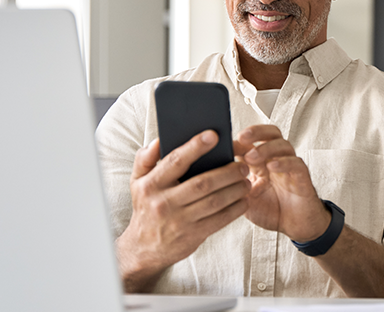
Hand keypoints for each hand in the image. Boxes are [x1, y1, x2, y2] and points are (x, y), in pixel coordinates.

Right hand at [116, 131, 249, 291]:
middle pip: (203, 183)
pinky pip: (219, 220)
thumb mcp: (137, 181)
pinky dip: (235, 209)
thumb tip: (159, 140)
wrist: (143, 248)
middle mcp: (164, 202)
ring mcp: (179, 221)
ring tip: (246, 181)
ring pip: (215, 201)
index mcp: (152, 185)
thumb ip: (146, 158)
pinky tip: (243, 200)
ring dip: (235, 190)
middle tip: (242, 165)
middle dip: (227, 172)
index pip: (176, 161)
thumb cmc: (146, 208)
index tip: (214, 136)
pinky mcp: (192, 235)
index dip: (195, 147)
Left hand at [234, 125, 330, 241]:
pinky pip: (296, 164)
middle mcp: (277, 159)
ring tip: (252, 157)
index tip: (225, 144)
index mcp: (261, 162)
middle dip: (256, 132)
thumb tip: (213, 174)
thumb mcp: (245, 198)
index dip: (240, 139)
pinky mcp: (302, 177)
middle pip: (271, 133)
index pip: (253, 141)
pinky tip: (272, 166)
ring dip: (266, 148)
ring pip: (283, 145)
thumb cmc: (271, 210)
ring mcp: (290, 167)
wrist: (294, 226)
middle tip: (242, 137)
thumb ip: (233, 185)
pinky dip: (284, 162)